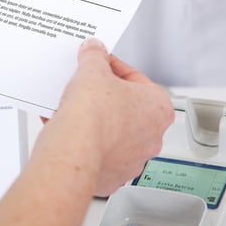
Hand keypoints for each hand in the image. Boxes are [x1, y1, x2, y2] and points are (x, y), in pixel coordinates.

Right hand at [38, 38, 173, 196]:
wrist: (74, 150)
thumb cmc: (93, 116)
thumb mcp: (92, 70)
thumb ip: (95, 56)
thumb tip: (94, 49)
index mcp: (159, 109)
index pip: (135, 78)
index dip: (112, 67)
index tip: (98, 64)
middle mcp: (152, 137)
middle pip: (126, 108)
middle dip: (104, 98)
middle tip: (85, 88)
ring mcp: (133, 160)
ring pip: (112, 134)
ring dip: (94, 122)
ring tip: (71, 111)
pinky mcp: (111, 176)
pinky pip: (97, 154)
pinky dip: (84, 143)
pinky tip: (67, 131)